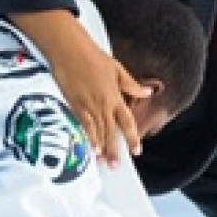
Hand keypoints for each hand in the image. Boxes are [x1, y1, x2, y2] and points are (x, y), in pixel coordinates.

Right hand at [27, 14, 143, 164]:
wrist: (69, 50)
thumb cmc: (92, 56)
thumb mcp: (117, 68)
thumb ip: (131, 84)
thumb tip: (147, 91)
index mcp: (114, 95)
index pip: (126, 121)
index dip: (132, 137)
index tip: (136, 150)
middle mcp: (102, 103)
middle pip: (111, 131)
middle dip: (115, 150)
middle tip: (117, 166)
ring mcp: (87, 105)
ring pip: (97, 131)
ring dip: (101, 148)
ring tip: (104, 162)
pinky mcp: (74, 105)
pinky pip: (83, 125)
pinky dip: (87, 137)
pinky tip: (90, 148)